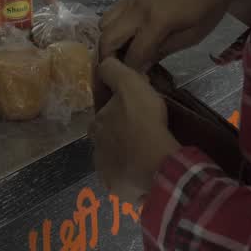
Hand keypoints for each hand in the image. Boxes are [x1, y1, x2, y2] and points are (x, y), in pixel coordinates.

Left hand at [91, 57, 179, 204]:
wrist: (155, 166)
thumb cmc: (143, 122)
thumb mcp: (130, 85)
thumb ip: (114, 71)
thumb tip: (102, 62)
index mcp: (96, 124)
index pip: (103, 115)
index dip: (117, 111)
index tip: (135, 112)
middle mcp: (95, 149)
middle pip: (107, 139)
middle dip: (120, 135)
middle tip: (142, 133)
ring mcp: (105, 172)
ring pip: (115, 160)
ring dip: (126, 156)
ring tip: (147, 154)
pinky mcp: (117, 190)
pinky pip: (124, 179)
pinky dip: (132, 175)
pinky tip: (147, 170)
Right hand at [99, 0, 250, 70]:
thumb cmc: (207, 9)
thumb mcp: (191, 37)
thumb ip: (163, 51)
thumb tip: (140, 66)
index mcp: (158, 20)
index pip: (133, 54)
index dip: (132, 72)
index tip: (134, 82)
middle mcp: (138, 8)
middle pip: (108, 38)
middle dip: (109, 59)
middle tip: (119, 71)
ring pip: (104, 24)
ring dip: (109, 41)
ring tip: (122, 53)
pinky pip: (111, 12)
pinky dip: (112, 26)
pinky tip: (126, 36)